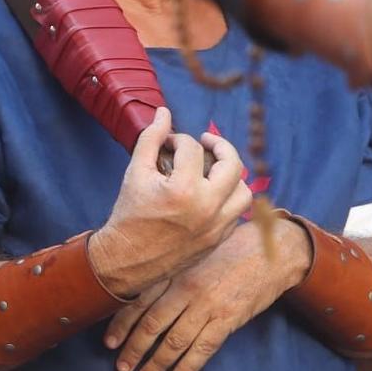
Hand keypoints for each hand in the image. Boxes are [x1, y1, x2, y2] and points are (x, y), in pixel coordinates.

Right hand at [89, 110, 251, 298]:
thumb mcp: (135, 172)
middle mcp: (207, 208)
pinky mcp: (219, 239)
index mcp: (184, 189)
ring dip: (230, 174)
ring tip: (212, 169)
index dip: (178, 138)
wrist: (128, 258)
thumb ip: (151, 138)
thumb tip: (164, 112)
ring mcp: (217, 226)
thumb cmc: (129, 213)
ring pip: (243, 191)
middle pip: (232, 165)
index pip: (192, 149)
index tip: (167, 142)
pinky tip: (209, 192)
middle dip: (220, 145)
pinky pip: (237, 212)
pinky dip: (227, 197)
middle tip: (206, 141)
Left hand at [103, 219, 309, 370]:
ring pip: (173, 340)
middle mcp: (185, 287)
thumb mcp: (194, 250)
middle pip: (151, 323)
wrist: (273, 250)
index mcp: (174, 269)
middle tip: (120, 367)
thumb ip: (171, 267)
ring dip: (156, 363)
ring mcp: (207, 305)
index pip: (138, 300)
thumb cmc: (232, 246)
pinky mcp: (228, 319)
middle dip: (133, 348)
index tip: (108, 342)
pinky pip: (203, 349)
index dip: (120, 323)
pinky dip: (187, 367)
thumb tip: (143, 283)